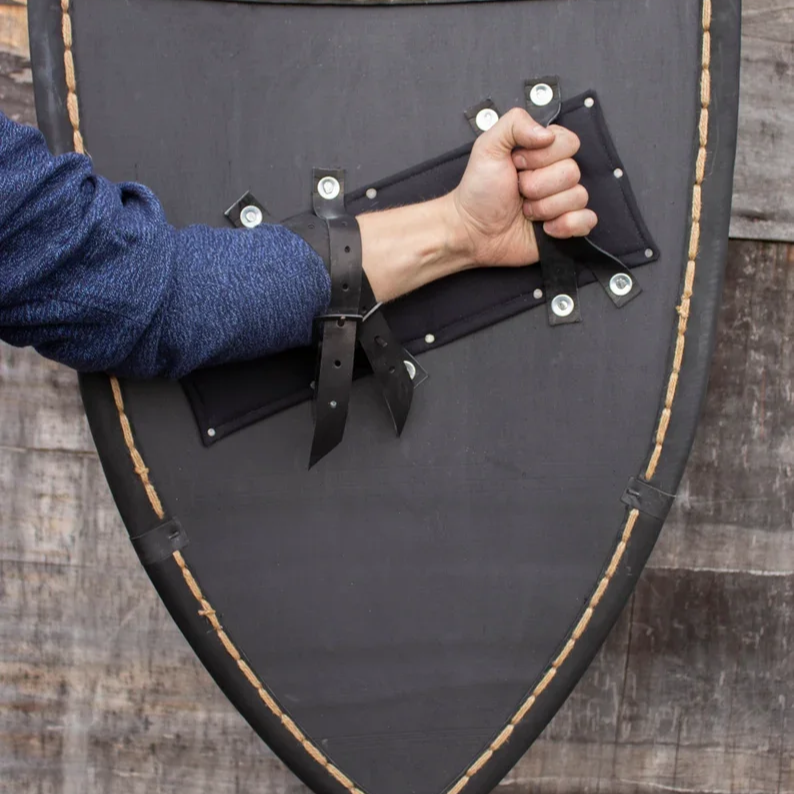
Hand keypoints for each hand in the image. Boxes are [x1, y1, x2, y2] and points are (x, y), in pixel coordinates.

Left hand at [449, 107, 596, 267]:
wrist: (471, 231)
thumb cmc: (478, 191)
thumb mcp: (487, 146)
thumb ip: (515, 124)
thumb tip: (547, 134)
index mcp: (542, 152)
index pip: (569, 142)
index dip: (542, 156)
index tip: (516, 164)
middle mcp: (555, 175)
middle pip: (573, 172)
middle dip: (539, 185)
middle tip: (518, 191)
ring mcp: (561, 202)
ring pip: (578, 197)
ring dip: (546, 207)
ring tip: (525, 211)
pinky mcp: (565, 227)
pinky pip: (587, 221)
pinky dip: (567, 225)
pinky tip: (546, 228)